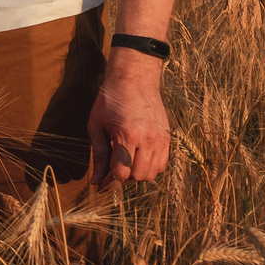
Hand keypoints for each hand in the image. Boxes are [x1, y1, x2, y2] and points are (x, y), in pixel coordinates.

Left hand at [87, 54, 172, 187]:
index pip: (121, 172)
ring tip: (124, 167)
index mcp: (127, 134)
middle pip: (137, 176)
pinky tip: (137, 161)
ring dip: (136, 176)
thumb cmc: (110, 101)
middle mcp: (147, 138)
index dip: (109, 183)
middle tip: (110, 175)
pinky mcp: (167, 137)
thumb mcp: (96, 126)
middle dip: (122, 180)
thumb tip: (97, 181)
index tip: (101, 186)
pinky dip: (149, 168)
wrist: (134, 79)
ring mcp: (160, 138)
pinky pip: (162, 164)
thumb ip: (98, 155)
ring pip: (151, 173)